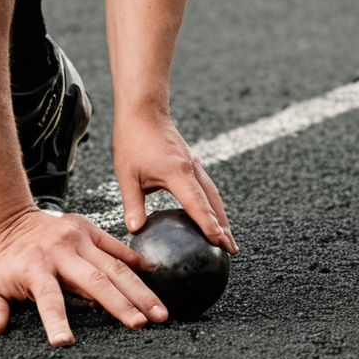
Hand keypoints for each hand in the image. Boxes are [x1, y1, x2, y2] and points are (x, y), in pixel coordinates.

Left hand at [0, 208, 168, 345]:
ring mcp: (77, 238)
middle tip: (144, 323)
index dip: (57, 321)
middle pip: (96, 281)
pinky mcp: (88, 228)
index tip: (66, 342)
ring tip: (158, 310)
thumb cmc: (0, 261)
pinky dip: (134, 259)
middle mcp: (60, 252)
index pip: (48, 299)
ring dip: (139, 289)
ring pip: (114, 266)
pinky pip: (115, 245)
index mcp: (34, 269)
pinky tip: (152, 272)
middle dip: (122, 305)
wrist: (5, 218)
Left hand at [112, 112, 235, 252]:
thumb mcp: (126, 174)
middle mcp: (191, 169)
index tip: (219, 241)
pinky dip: (212, 202)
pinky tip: (210, 211)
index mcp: (177, 173)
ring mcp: (193, 164)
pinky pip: (206, 185)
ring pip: (213, 193)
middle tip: (231, 248)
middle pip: (213, 202)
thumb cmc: (132, 139)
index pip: (197, 204)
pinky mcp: (190, 161)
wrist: (143, 110)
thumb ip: (132, 203)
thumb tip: (134, 229)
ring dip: (221, 215)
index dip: (209, 225)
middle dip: (223, 226)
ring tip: (226, 235)